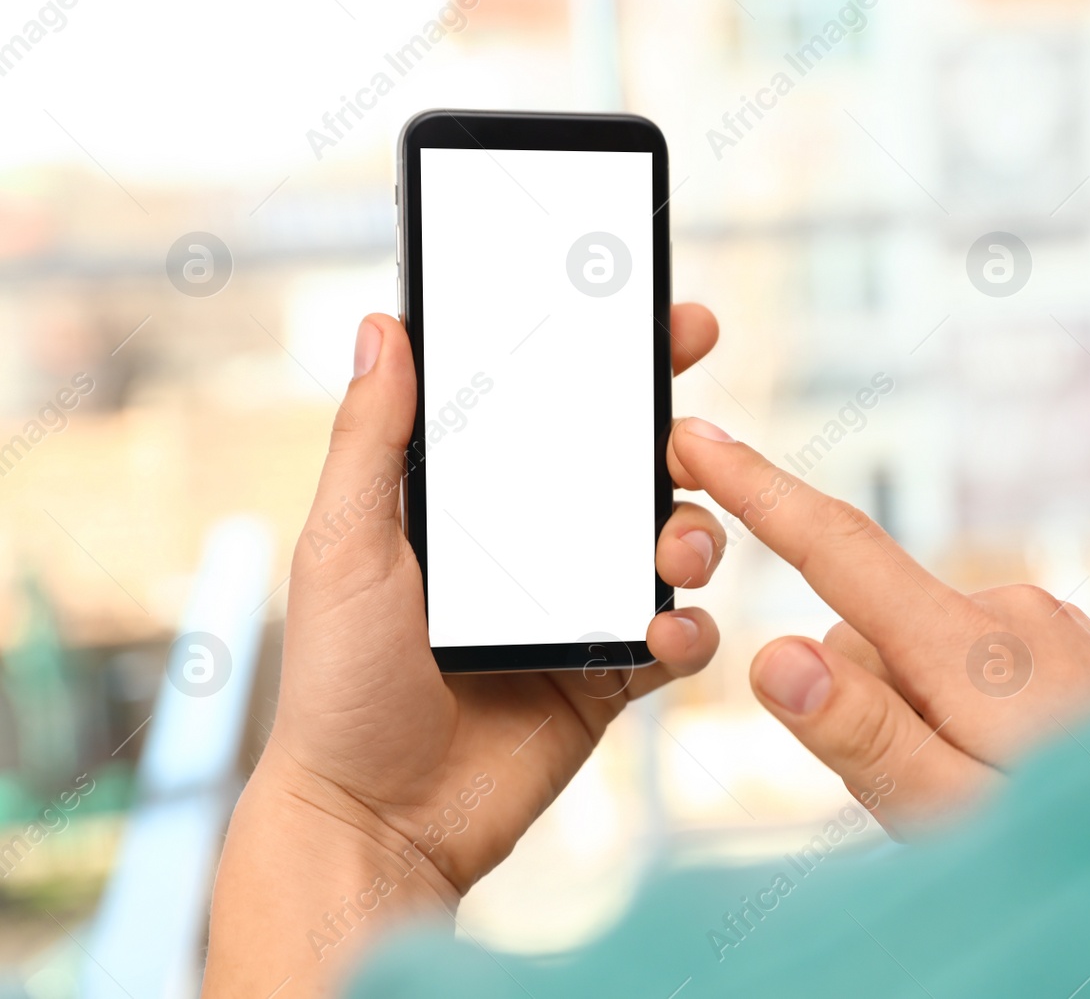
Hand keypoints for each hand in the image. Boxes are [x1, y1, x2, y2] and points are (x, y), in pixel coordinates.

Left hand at [206, 305, 726, 995]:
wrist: (375, 823)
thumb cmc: (338, 686)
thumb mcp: (342, 546)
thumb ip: (371, 440)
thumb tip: (380, 325)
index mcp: (476, 506)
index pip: (553, 413)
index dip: (609, 363)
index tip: (658, 322)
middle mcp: (538, 550)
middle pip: (631, 470)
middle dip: (681, 437)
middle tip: (696, 429)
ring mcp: (581, 613)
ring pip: (672, 546)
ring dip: (694, 535)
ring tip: (674, 551)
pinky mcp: (610, 680)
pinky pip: (680, 641)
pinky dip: (690, 631)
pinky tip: (665, 634)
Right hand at [668, 418, 1089, 837]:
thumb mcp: (958, 818)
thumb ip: (865, 735)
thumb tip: (772, 651)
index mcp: (971, 648)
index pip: (839, 550)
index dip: (758, 492)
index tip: (697, 438)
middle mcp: (1012, 612)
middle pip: (869, 635)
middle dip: (866, 705)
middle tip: (927, 796)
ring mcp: (1051, 626)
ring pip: (921, 657)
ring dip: (922, 717)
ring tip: (987, 795)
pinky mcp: (1074, 647)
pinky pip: (976, 665)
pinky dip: (969, 711)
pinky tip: (1020, 770)